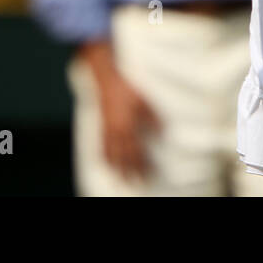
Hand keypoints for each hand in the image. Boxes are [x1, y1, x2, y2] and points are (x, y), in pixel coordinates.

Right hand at [93, 63, 160, 181]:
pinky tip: (106, 161)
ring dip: (116, 169)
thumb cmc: (125, 88)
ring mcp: (107, 130)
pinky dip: (104, 157)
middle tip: (136, 183)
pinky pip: (101, 146)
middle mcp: (116, 132)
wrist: (106, 79)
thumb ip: (152, 118)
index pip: (136, 152)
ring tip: (119, 178)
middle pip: (123, 158)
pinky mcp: (101, 125)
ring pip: (111, 154)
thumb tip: (160, 132)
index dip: (141, 165)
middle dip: (129, 172)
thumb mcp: (144, 101)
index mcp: (128, 127)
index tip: (147, 174)